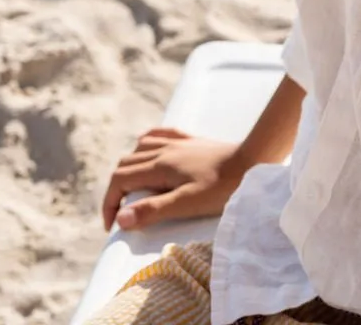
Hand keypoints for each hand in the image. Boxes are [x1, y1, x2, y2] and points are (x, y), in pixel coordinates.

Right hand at [102, 126, 246, 230]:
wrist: (251, 160)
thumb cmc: (221, 187)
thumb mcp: (186, 204)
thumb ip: (153, 210)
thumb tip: (121, 219)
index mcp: (159, 165)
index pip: (119, 180)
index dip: (109, 203)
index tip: (112, 226)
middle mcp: (163, 149)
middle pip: (125, 164)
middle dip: (115, 189)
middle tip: (120, 215)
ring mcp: (177, 142)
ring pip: (139, 148)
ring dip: (128, 168)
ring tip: (132, 190)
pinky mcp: (190, 140)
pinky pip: (160, 134)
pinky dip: (146, 143)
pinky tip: (148, 150)